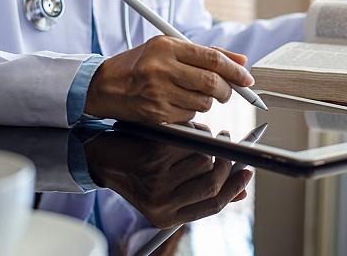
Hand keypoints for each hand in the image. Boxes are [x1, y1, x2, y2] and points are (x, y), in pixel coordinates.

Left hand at [83, 128, 251, 228]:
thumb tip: (239, 193)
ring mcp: (157, 180)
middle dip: (225, 162)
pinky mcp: (153, 156)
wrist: (99, 157)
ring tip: (199, 135)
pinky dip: (193, 131)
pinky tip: (186, 129)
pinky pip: (189, 141)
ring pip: (202, 160)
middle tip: (226, 144)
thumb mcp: (167, 189)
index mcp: (167, 216)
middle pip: (212, 184)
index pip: (213, 206)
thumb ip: (200, 192)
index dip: (235, 188)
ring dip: (207, 143)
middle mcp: (162, 203)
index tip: (246, 172)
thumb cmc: (136, 171)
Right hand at [84, 36, 252, 123]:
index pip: (212, 59)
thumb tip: (241, 61)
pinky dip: (191, 112)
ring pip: (203, 103)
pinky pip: (189, 116)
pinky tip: (176, 102)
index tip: (247, 78)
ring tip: (193, 93)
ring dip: (207, 101)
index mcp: (166, 47)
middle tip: (226, 91)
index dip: (235, 70)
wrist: (104, 85)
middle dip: (227, 90)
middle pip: (212, 83)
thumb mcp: (169, 48)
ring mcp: (158, 93)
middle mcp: (161, 69)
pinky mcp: (156, 114)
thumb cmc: (139, 63)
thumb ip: (206, 53)